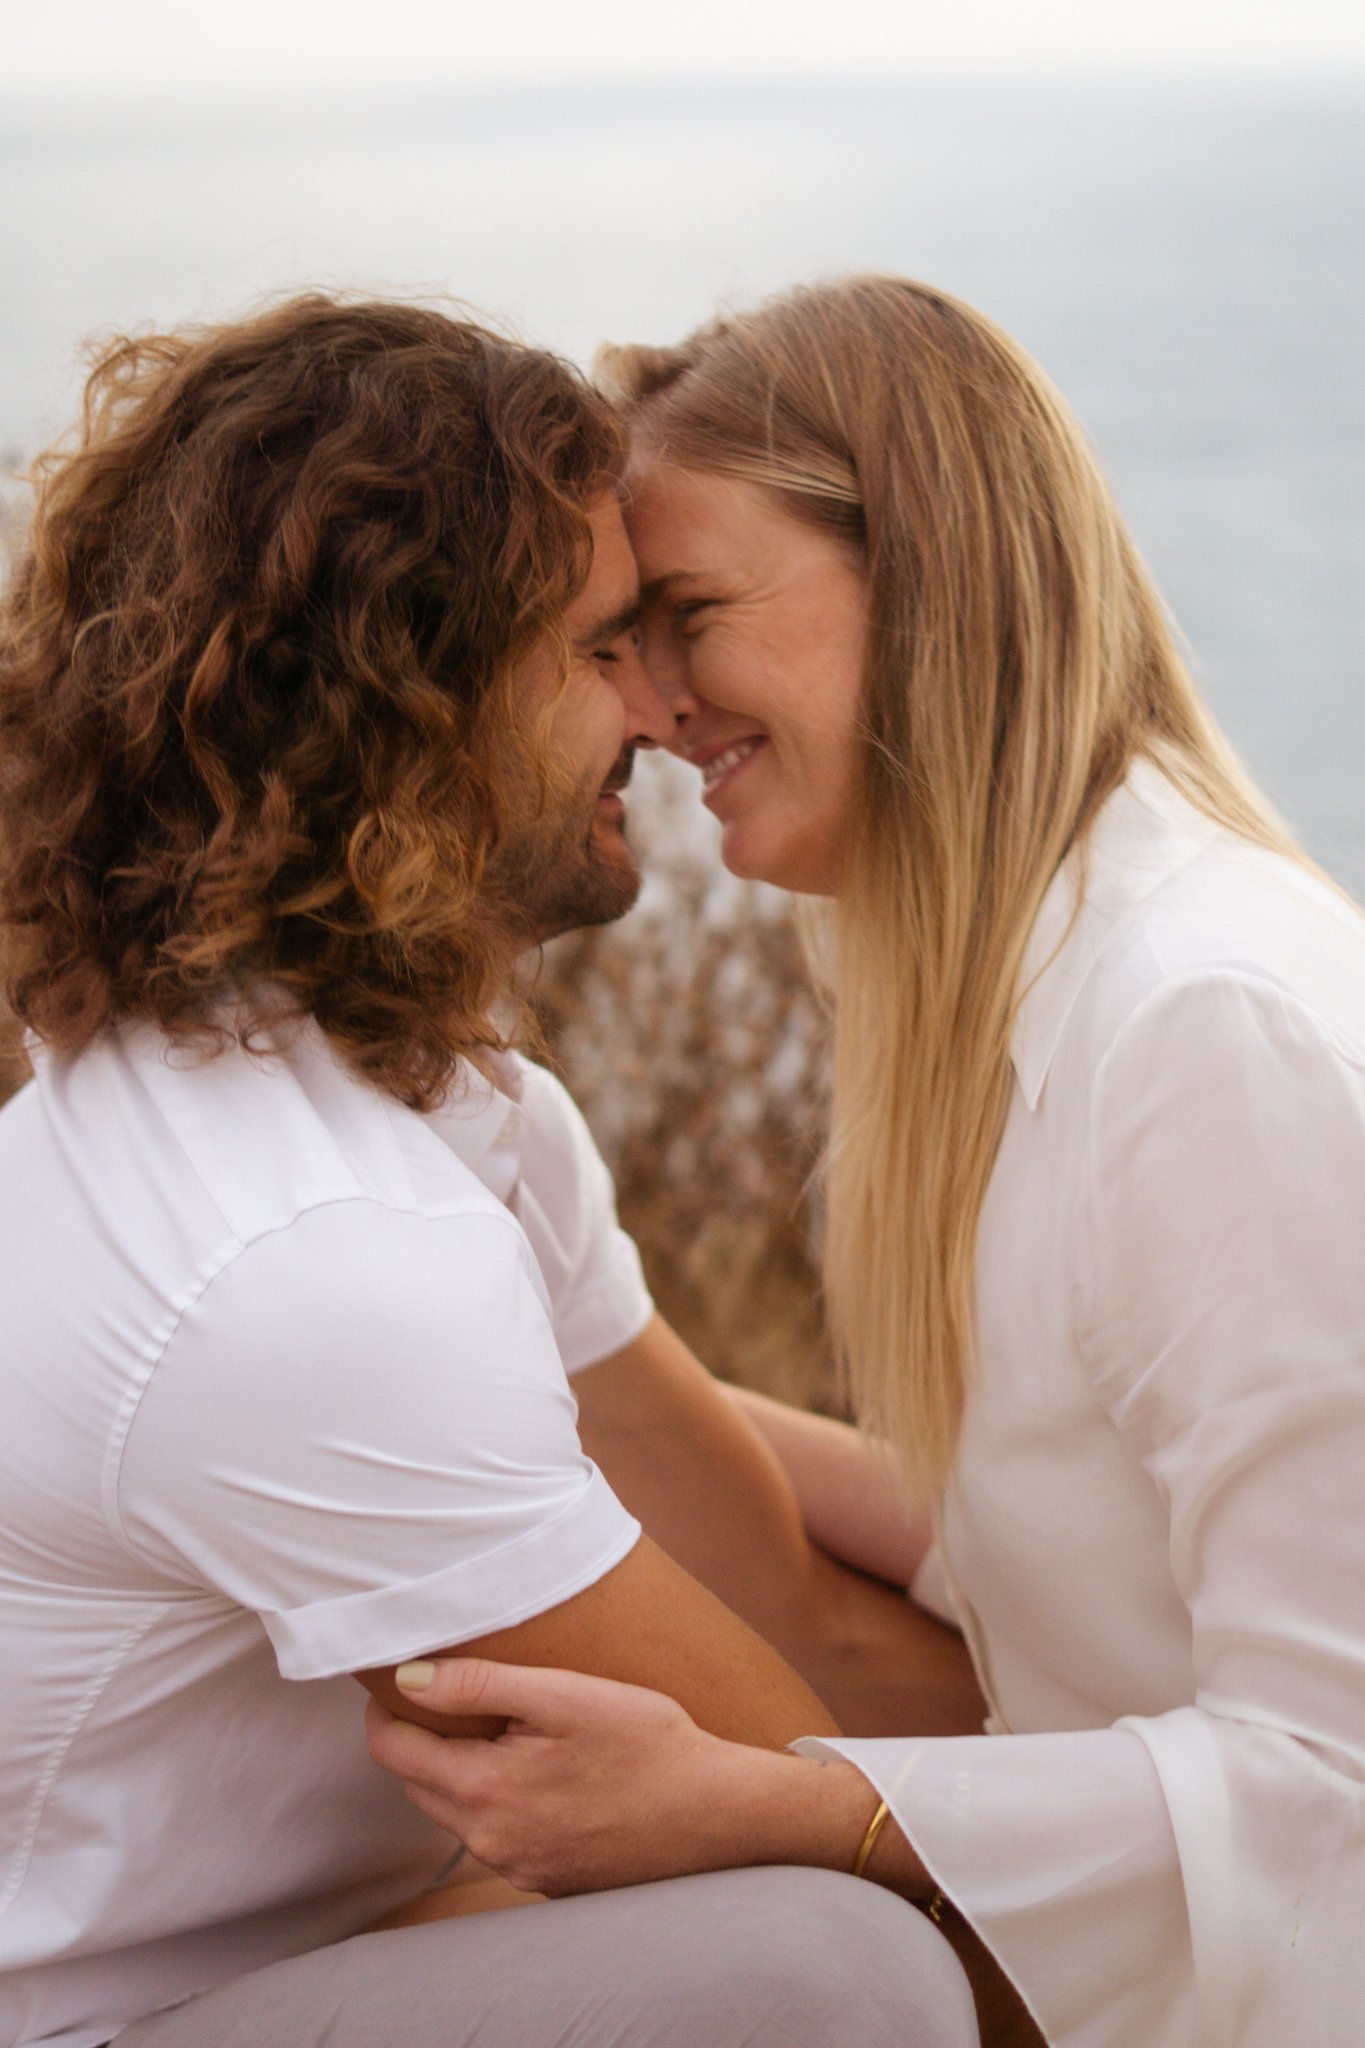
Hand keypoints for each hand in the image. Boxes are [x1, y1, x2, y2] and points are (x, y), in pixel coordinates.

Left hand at [364, 1656, 914, 1898]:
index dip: (388, 1708)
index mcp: (484, 1794)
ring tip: (500, 1724)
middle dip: (424, 1737)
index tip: (401, 1675)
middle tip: (453, 1690)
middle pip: (419, 1784)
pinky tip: (542, 1768)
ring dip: (462, 1769)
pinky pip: (499, 1833)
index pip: (393, 1753)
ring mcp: (519, 1868)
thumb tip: (408, 1677)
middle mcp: (491, 1843)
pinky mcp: (548, 1878)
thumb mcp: (564, 1695)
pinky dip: (500, 1798)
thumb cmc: (648, 1744)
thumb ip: (479, 1684)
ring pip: (458, 1811)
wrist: (717, 1813)